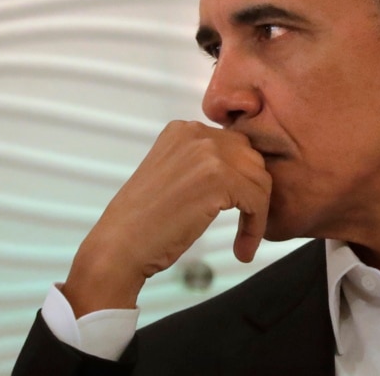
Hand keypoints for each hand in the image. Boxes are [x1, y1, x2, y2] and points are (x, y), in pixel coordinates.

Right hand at [61, 120, 271, 315]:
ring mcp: (208, 153)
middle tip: (247, 226)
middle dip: (254, 194)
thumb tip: (243, 173)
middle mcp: (195, 133)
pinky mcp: (219, 179)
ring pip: (259, 179)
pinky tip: (243, 249)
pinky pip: (258, 200)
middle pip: (252, 159)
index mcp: (182, 130)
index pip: (234, 147)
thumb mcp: (172, 175)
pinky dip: (256, 227)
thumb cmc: (143, 223)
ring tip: (245, 242)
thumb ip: (201, 164)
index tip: (240, 209)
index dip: (242, 180)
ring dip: (257, 213)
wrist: (119, 246)